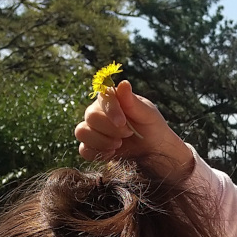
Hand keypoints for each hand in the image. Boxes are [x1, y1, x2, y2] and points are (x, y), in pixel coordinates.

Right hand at [75, 80, 194, 177]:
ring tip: (119, 144)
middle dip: (110, 129)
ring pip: (82, 132)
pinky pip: (83, 150)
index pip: (102, 98)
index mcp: (111, 100)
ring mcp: (93, 130)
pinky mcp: (92, 147)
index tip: (122, 122)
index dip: (110, 110)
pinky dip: (97, 152)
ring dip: (101, 141)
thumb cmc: (152, 127)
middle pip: (90, 116)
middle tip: (128, 134)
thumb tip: (123, 83)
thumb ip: (133, 101)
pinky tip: (112, 153)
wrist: (154, 150)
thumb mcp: (147, 113)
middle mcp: (98, 113)